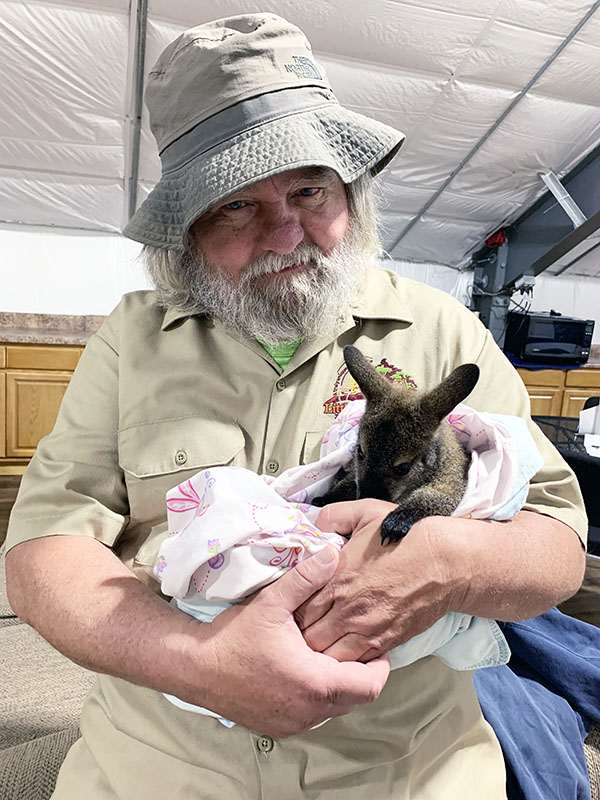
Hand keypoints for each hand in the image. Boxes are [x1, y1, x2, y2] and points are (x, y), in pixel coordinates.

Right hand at [199, 545, 390, 736]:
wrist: (195, 668)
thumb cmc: (234, 636)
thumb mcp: (272, 601)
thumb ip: (306, 577)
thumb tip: (332, 553)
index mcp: (316, 683)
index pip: (371, 686)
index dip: (379, 665)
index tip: (373, 644)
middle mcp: (309, 711)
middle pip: (356, 699)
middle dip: (360, 674)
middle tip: (352, 645)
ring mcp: (293, 724)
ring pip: (334, 709)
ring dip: (337, 685)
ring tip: (327, 654)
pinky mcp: (278, 727)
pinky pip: (312, 715)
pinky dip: (316, 696)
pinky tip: (304, 669)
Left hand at [295, 500, 468, 661]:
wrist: (444, 561)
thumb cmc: (404, 535)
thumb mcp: (364, 512)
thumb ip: (331, 517)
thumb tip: (315, 527)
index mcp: (336, 578)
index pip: (297, 606)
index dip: (289, 610)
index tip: (291, 606)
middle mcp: (347, 608)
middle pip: (308, 636)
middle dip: (299, 636)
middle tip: (296, 631)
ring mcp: (367, 629)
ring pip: (329, 656)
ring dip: (320, 652)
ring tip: (317, 644)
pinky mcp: (386, 642)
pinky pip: (355, 663)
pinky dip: (345, 661)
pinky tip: (341, 651)